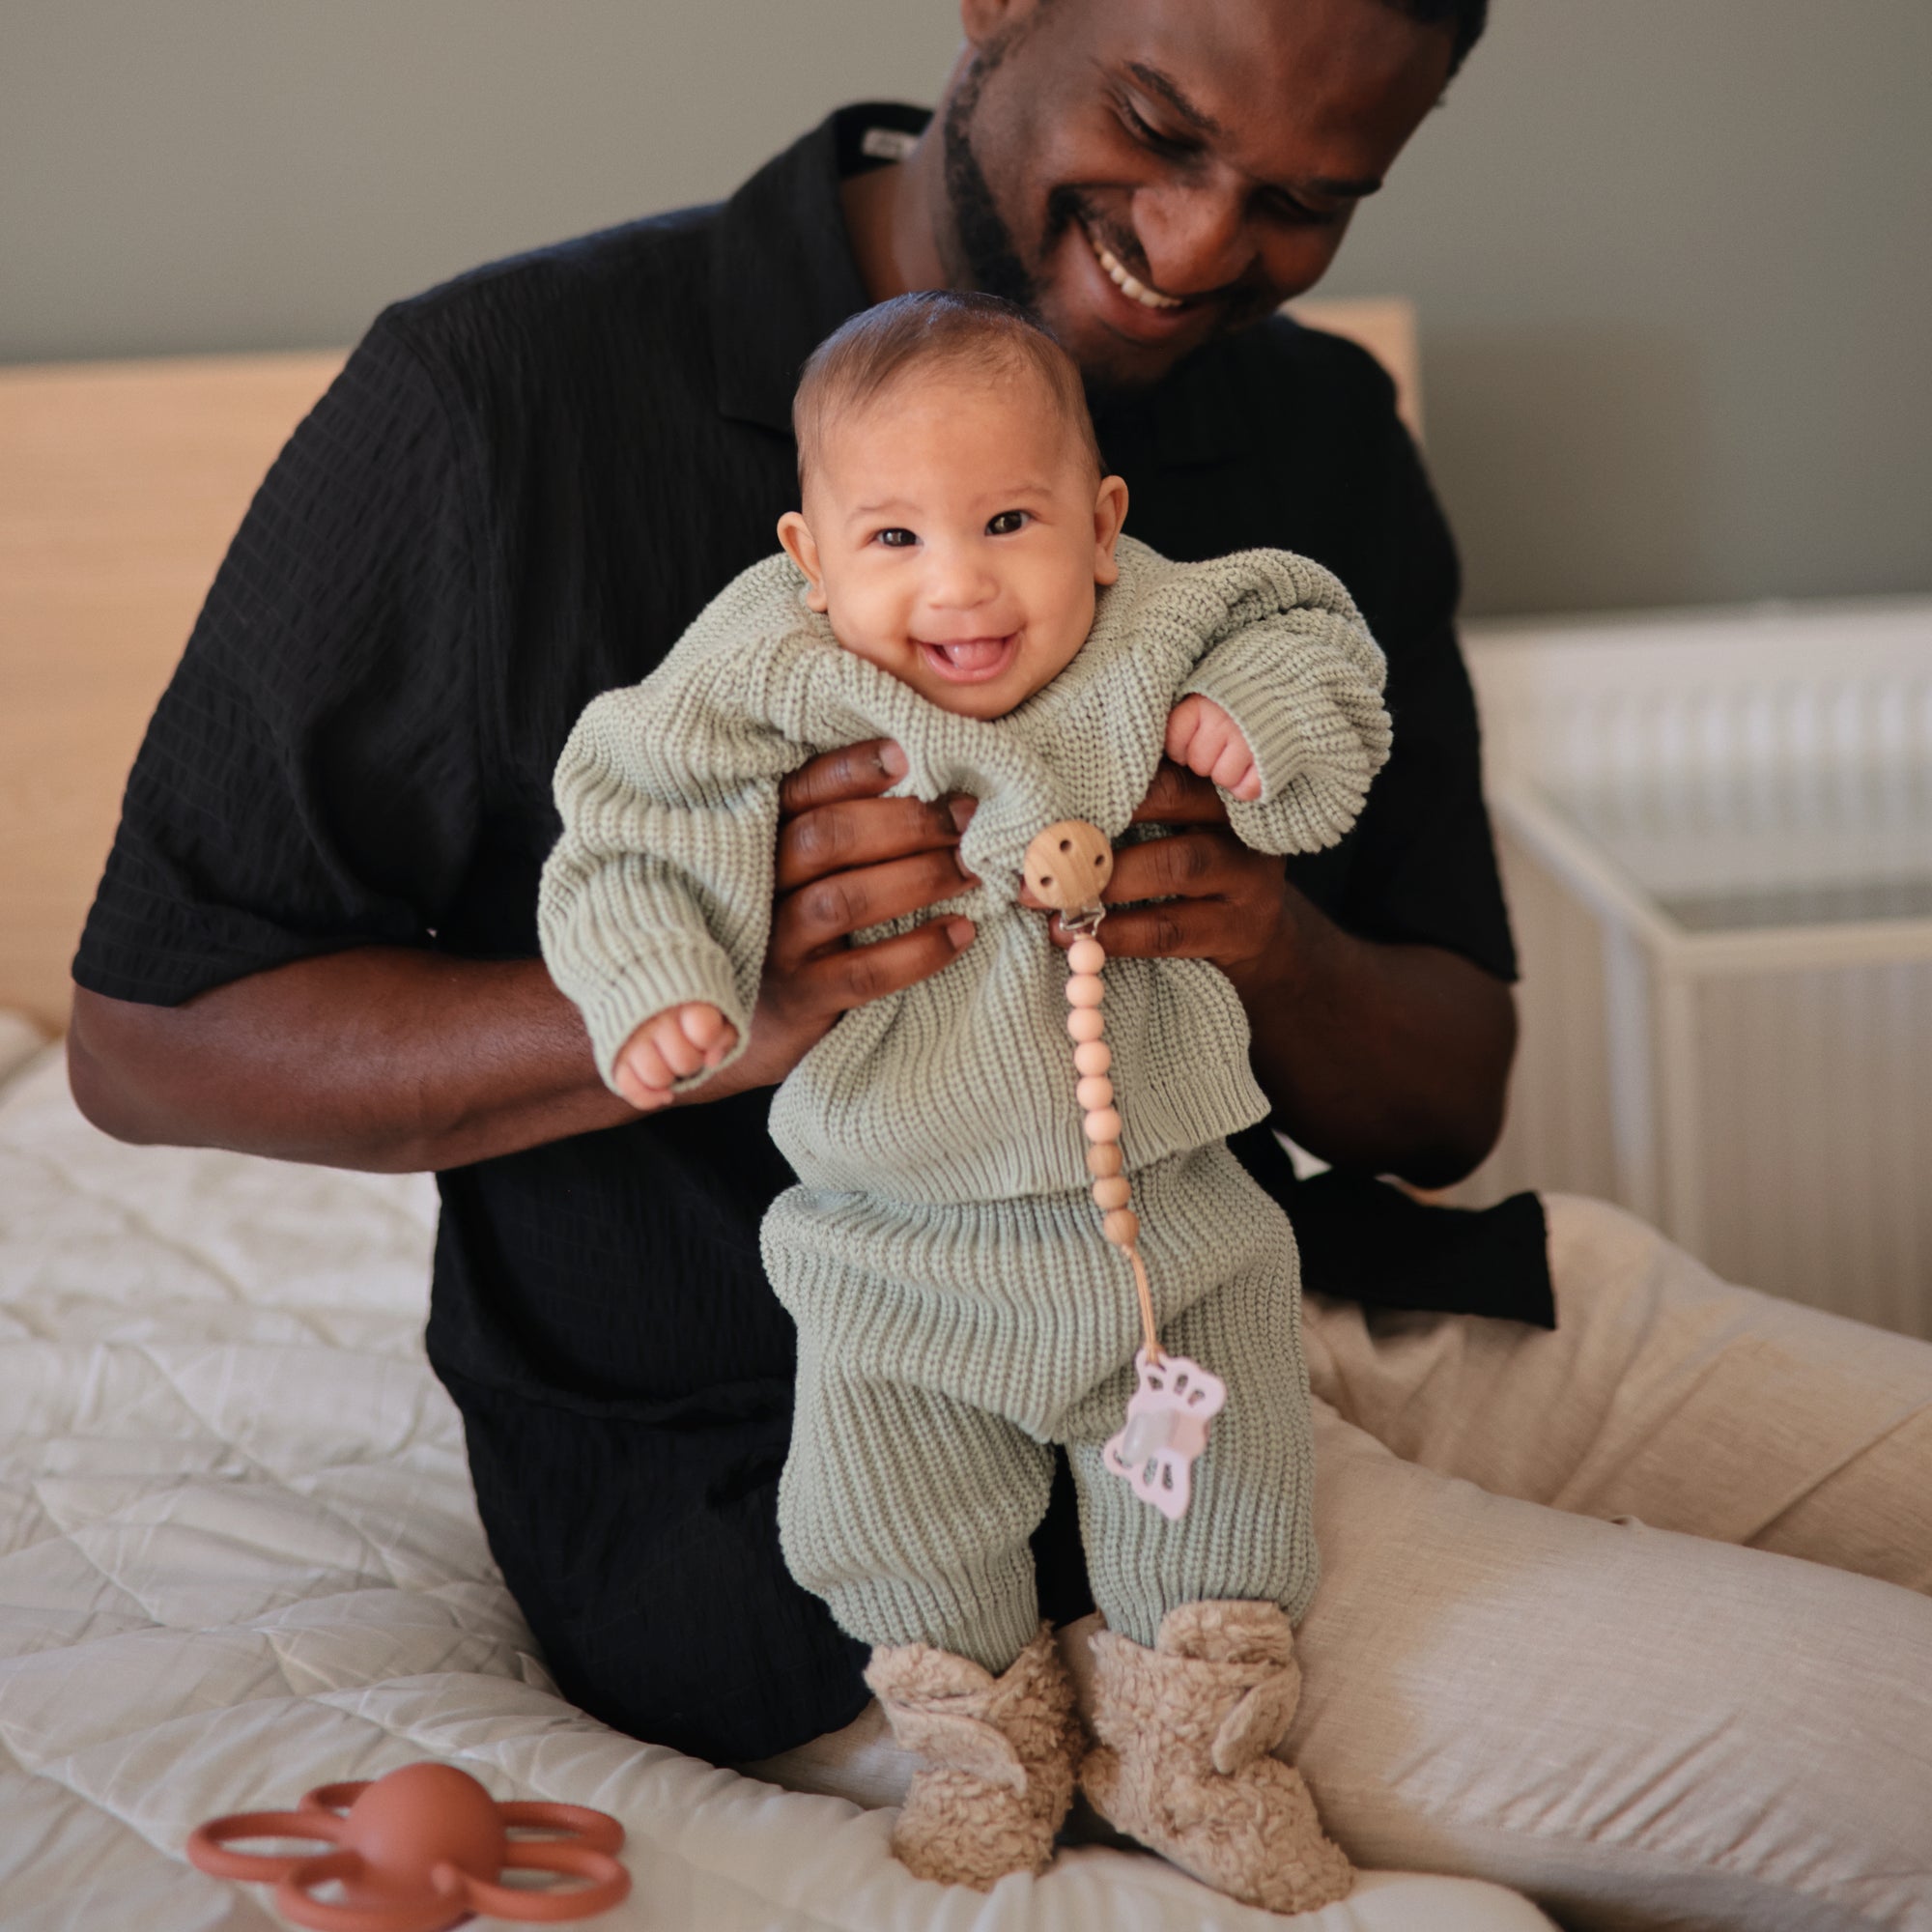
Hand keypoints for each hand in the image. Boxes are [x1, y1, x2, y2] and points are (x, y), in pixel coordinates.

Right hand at [613, 1002, 737, 1110]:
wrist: (636, 982)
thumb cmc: (685, 1002)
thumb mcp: (714, 1007)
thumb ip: (724, 1033)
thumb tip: (712, 1062)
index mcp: (683, 999)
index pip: (704, 1031)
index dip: (708, 1041)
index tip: (703, 1033)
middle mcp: (654, 1018)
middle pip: (684, 1062)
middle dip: (692, 1062)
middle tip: (687, 1049)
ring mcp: (631, 1037)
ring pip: (656, 1077)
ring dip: (670, 1078)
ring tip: (669, 1063)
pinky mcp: (613, 1054)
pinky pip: (628, 1087)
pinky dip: (648, 1097)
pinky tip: (663, 1093)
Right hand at [688, 739, 978, 1100]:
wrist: (743, 1024)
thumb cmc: (793, 927)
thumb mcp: (802, 871)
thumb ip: (843, 830)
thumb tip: (938, 789)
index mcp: (760, 838)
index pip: (800, 790)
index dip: (851, 769)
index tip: (905, 752)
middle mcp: (758, 886)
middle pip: (825, 839)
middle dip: (905, 822)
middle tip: (965, 817)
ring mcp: (774, 944)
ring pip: (843, 901)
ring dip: (918, 879)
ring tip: (972, 870)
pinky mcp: (799, 998)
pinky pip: (863, 971)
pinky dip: (918, 951)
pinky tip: (962, 932)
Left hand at [1020, 760, 1291, 1002]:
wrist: (1256, 941)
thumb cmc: (1187, 870)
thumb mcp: (1170, 826)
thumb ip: (1124, 802)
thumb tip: (1030, 800)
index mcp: (1214, 778)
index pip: (1167, 750)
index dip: (1112, 762)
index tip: (1052, 775)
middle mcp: (1239, 816)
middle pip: (1175, 795)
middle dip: (1101, 814)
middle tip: (1039, 838)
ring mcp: (1249, 873)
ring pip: (1176, 864)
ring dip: (1105, 880)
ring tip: (1049, 895)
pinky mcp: (1242, 928)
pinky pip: (1172, 928)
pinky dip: (1118, 932)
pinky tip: (1074, 935)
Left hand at [1164, 696, 1260, 801]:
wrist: (1287, 682)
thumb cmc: (1237, 690)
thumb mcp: (1205, 689)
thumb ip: (1184, 713)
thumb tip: (1154, 743)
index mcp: (1202, 702)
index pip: (1174, 743)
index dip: (1181, 747)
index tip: (1195, 738)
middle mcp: (1223, 721)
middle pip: (1198, 764)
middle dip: (1208, 759)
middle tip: (1224, 743)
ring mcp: (1248, 741)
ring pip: (1223, 777)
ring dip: (1229, 772)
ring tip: (1240, 753)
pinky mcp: (1270, 759)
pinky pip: (1247, 789)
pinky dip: (1249, 784)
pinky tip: (1254, 767)